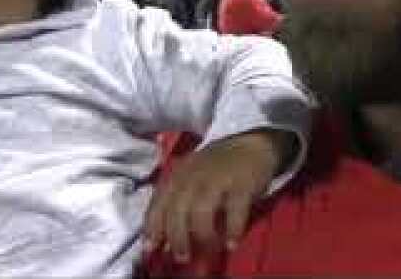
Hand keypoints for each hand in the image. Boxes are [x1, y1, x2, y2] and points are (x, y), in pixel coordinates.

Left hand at [144, 129, 294, 262]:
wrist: (250, 143)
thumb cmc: (216, 167)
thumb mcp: (190, 177)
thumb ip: (176, 202)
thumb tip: (163, 239)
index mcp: (178, 174)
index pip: (159, 202)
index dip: (153, 226)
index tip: (150, 248)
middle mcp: (194, 175)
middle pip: (178, 209)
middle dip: (177, 236)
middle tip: (181, 257)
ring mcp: (218, 178)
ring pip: (202, 210)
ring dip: (201, 234)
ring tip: (205, 251)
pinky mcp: (242, 183)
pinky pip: (235, 210)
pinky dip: (232, 230)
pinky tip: (231, 244)